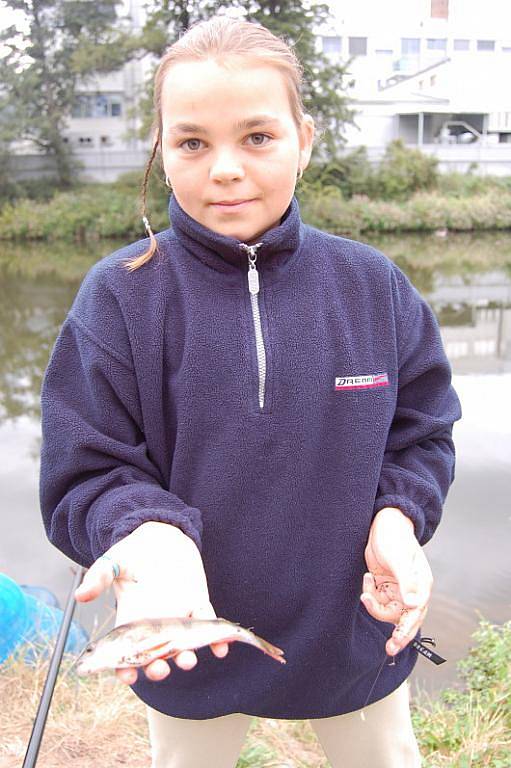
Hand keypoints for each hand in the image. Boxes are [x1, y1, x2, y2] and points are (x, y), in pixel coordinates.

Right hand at [74, 522, 228, 684]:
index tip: (126, 675)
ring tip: (188, 661)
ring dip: (187, 657)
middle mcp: (155, 625)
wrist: (162, 537)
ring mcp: (178, 617)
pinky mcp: (198, 604)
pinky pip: (208, 624)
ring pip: (183, 646)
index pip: (126, 653)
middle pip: (156, 656)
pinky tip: (222, 649)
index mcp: (131, 619)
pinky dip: (216, 639)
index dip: (125, 668)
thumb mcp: (113, 562)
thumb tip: (81, 596)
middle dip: (158, 668)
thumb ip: (99, 577)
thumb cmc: (134, 552)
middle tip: (159, 670)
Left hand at [360, 507, 432, 656]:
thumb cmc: (395, 537)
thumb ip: (407, 582)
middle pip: (406, 618)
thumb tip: (414, 605)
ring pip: (389, 611)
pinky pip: (378, 600)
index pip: (416, 613)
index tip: (396, 643)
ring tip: (366, 592)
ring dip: (375, 606)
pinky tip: (367, 578)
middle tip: (389, 649)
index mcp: (420, 584)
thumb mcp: (399, 559)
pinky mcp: (385, 585)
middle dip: (397, 633)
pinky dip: (370, 595)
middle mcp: (411, 589)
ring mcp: (398, 588)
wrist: (383, 522)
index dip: (407, 630)